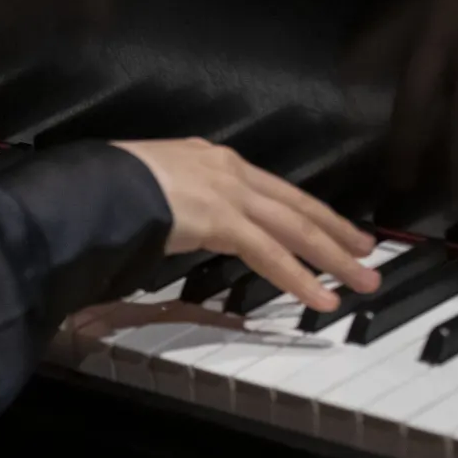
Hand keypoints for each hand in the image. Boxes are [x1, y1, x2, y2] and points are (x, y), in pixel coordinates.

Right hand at [118, 138, 380, 312]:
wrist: (91, 186)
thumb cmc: (106, 191)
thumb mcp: (149, 189)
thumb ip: (175, 206)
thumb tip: (177, 225)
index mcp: (209, 160)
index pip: (272, 189)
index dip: (307, 210)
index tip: (332, 227)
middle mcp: (226, 169)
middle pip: (295, 204)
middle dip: (335, 231)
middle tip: (366, 252)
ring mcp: (226, 191)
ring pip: (294, 227)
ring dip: (332, 257)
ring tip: (362, 280)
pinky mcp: (221, 218)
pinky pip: (269, 253)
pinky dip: (299, 277)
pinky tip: (321, 297)